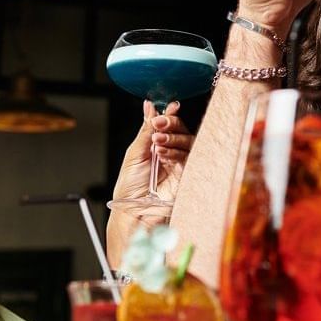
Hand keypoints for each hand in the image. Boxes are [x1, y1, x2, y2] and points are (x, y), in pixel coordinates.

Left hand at [106, 101, 191, 252]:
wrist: (135, 213)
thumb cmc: (130, 189)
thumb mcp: (134, 154)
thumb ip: (145, 130)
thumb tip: (150, 106)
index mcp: (156, 146)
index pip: (168, 125)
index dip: (168, 115)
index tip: (165, 107)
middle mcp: (170, 153)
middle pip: (181, 130)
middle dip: (171, 123)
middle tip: (159, 124)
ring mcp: (180, 164)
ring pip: (188, 141)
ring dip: (173, 138)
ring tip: (157, 143)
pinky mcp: (188, 175)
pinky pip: (189, 157)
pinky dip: (176, 152)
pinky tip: (163, 155)